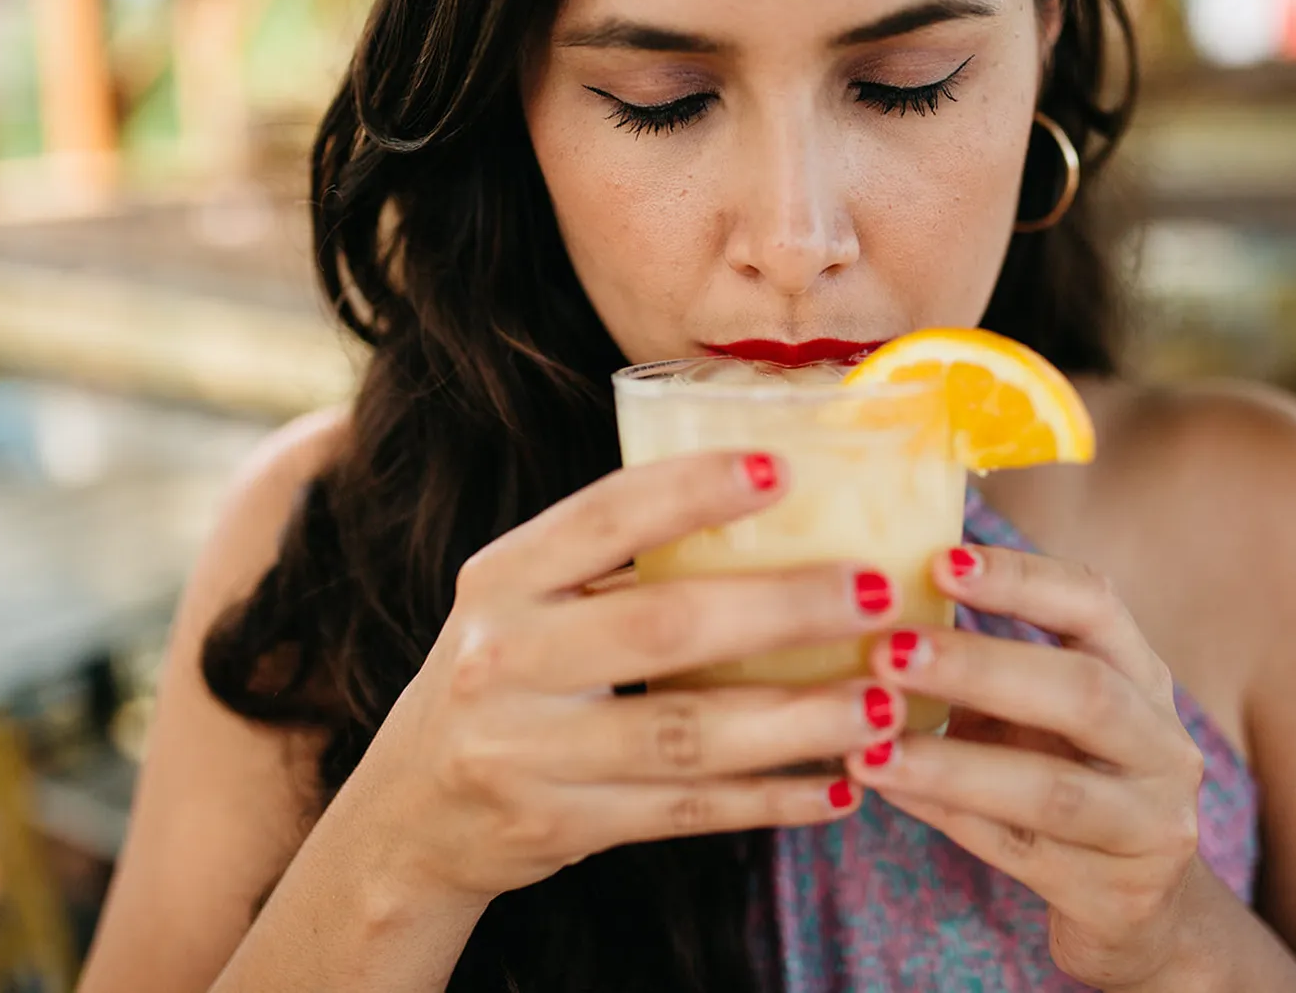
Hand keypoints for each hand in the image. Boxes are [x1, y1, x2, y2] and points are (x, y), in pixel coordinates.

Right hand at [345, 451, 906, 906]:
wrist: (411, 815)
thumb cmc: (505, 677)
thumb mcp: (526, 604)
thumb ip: (615, 565)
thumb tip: (780, 511)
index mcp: (503, 578)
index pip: (601, 517)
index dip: (691, 491)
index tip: (782, 470)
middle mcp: (503, 660)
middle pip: (662, 628)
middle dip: (782, 609)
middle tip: (877, 593)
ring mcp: (527, 752)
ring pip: (687, 735)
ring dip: (799, 719)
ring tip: (884, 702)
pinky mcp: (561, 826)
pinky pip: (686, 813)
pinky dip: (771, 801)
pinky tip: (841, 786)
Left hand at [846, 545, 1205, 990]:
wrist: (1136, 912)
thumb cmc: (1063, 781)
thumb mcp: (1042, 715)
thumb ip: (983, 665)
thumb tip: (868, 604)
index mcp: (1143, 678)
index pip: (1096, 604)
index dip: (1022, 579)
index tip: (939, 561)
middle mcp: (1162, 745)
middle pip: (1085, 692)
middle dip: (980, 668)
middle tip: (887, 652)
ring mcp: (1149, 826)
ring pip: (1052, 789)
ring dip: (950, 765)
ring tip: (866, 750)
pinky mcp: (1116, 897)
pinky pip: (1019, 851)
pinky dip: (946, 817)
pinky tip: (886, 791)